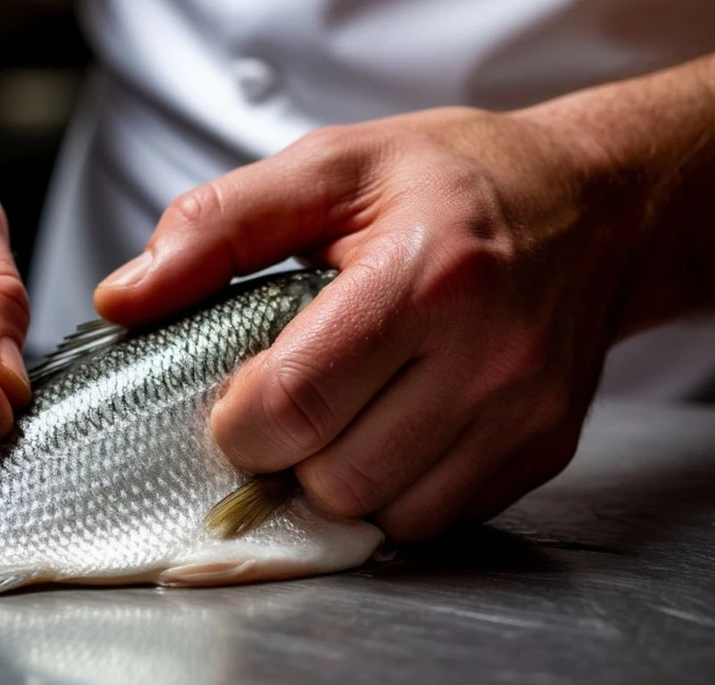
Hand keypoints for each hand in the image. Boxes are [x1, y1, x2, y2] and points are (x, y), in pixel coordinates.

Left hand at [96, 107, 626, 540]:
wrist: (590, 207)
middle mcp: (487, 357)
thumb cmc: (452, 181)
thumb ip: (215, 226)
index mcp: (425, 276)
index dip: (238, 419)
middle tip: (291, 400)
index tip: (235, 397)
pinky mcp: (543, 452)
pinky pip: (434, 521)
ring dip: (337, 477)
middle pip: (335, 478)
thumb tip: (124, 297)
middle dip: (286, 454)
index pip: (296, 403)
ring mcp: (523, 415)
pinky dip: (393, 491)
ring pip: (382, 516)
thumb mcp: (329, 165)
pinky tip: (393, 428)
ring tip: (346, 411)